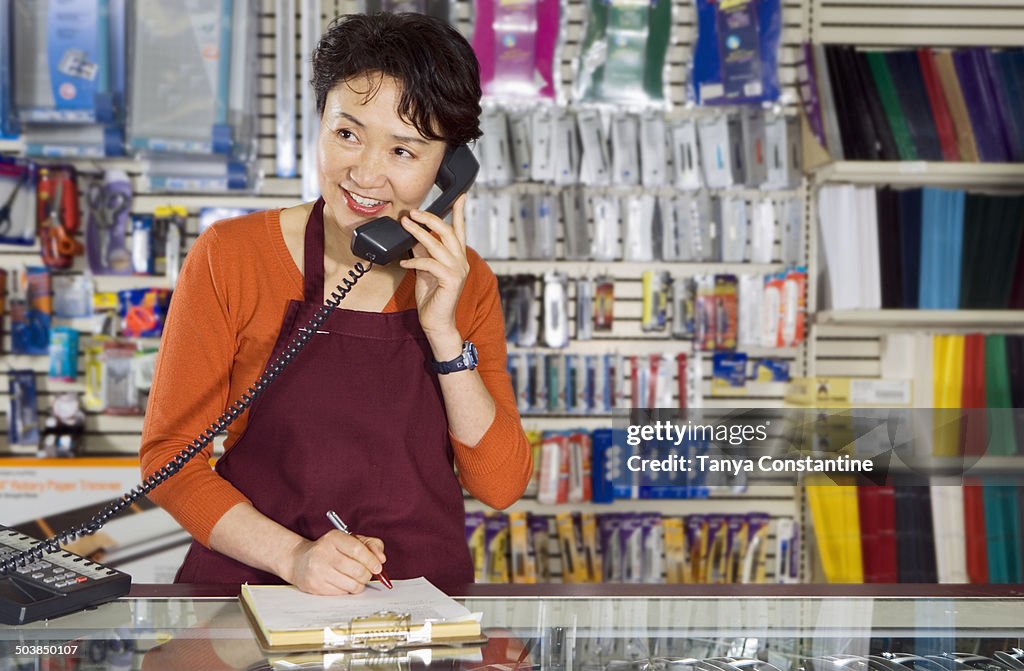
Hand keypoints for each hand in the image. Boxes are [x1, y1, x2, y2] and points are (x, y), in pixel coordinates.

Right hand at [286, 530, 385, 594]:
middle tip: (367, 574)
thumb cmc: (330, 550)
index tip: (378, 567)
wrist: (299, 561)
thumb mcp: (350, 540)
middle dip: (367, 574)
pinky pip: (342, 593)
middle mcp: (323, 553)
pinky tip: (343, 582)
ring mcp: (318, 571)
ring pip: (352, 584)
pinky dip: (348, 589)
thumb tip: (381, 559)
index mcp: (333, 538)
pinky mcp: (315, 586)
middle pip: (357, 569)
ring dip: (359, 584)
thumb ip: (370, 545)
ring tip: (356, 578)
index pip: (357, 550)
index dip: (371, 560)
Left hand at [398, 194, 469, 340]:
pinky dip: (415, 261)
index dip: (459, 212)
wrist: (437, 322)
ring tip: (405, 225)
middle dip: (430, 218)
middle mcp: (461, 261)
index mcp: (457, 257)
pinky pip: (430, 263)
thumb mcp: (425, 270)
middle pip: (448, 232)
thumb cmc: (432, 298)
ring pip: (438, 244)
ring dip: (418, 233)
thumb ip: (423, 253)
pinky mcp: (450, 281)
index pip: (460, 230)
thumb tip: (414, 237)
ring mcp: (457, 271)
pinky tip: (404, 263)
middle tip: (413, 212)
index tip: (460, 196)